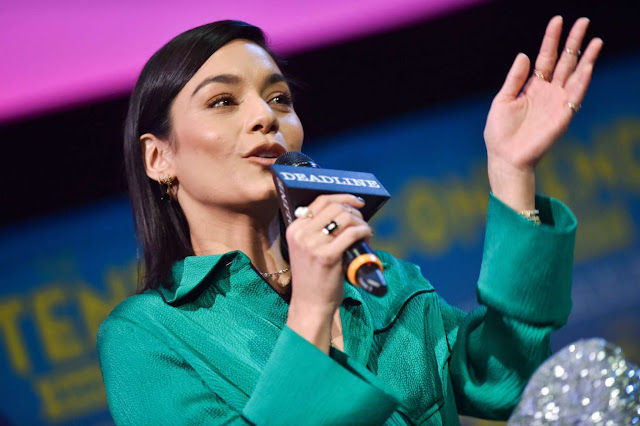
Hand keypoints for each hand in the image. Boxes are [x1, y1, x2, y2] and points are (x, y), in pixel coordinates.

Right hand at [284, 194, 368, 350]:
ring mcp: (312, 245)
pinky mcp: (327, 256)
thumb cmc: (314, 278)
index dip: (342, 197)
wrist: (310, 305)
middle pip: (334, 207)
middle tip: (362, 222)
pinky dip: (364, 231)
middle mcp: (301, 234)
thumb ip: (318, 232)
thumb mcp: (307, 250)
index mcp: (295, 229)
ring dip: (360, 222)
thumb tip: (346, 214)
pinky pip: (351, 234)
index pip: (320, 201)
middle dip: (353, 211)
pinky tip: (367, 237)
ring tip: (365, 233)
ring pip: (344, 218)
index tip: (356, 202)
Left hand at [484, 16, 602, 210]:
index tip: (557, 20)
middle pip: (564, 62)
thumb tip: (524, 54)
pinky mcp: (562, 117)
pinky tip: (587, 66)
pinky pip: (574, 96)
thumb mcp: (502, 100)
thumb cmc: (500, 133)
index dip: (551, 39)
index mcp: (532, 87)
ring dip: (586, 59)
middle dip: (573, 42)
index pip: (545, 58)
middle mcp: (548, 93)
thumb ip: (514, 78)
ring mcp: (557, 104)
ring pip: (575, 76)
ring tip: (595, 41)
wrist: (504, 157)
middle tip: (583, 21)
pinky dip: (582, 82)